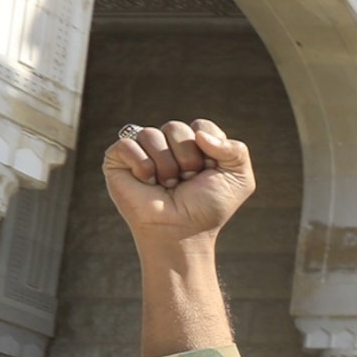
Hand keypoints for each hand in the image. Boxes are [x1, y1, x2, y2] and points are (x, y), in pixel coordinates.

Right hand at [102, 120, 255, 240]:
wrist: (183, 231)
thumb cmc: (208, 207)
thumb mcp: (238, 179)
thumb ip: (236, 150)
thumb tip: (198, 134)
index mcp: (195, 143)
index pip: (201, 126)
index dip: (208, 151)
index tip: (208, 173)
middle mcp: (168, 143)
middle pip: (175, 127)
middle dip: (187, 158)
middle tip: (186, 181)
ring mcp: (142, 149)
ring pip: (151, 134)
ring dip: (166, 166)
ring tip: (168, 185)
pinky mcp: (118, 159)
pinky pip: (128, 145)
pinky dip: (143, 167)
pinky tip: (148, 183)